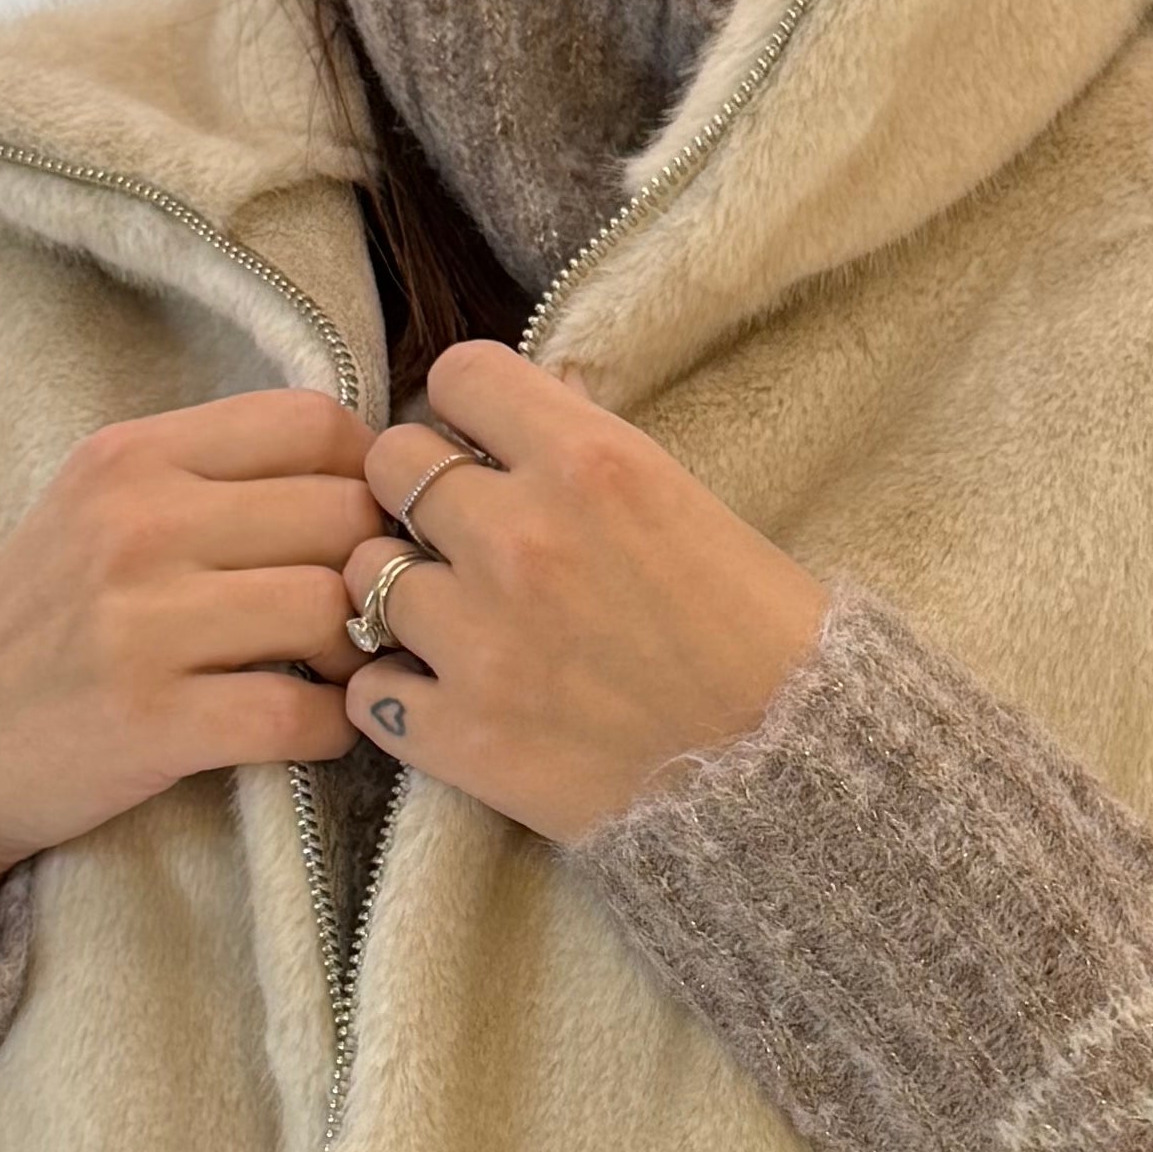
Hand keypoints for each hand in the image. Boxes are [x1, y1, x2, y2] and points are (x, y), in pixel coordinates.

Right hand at [0, 387, 380, 942]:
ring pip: (332, 608)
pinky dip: (331, 728)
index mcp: (130, 459)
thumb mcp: (95, 513)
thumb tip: (364, 471)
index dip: (370, 473)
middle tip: (369, 610)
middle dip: (379, 567)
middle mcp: (134, 526)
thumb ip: (207, 479)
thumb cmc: (37, 629)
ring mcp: (139, 625)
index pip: (312, 420)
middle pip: (343, 514)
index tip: (366, 523)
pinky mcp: (150, 723)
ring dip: (361, 650)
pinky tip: (309, 729)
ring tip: (337, 671)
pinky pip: (301, 715)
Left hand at [335, 338, 830, 841]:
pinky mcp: (460, 734)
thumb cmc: (758, 635)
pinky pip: (368, 688)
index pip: (458, 376)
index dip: (467, 410)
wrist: (786, 775)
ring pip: (365, 575)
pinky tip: (442, 696)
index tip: (483, 445)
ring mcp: (480, 639)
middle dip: (418, 493)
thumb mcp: (687, 502)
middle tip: (457, 535)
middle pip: (391, 463)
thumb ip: (590, 448)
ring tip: (455, 624)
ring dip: (403, 594)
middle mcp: (520, 537)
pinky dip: (397, 694)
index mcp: (588, 461)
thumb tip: (532, 401)